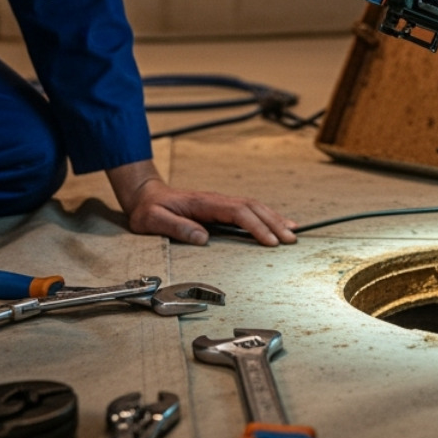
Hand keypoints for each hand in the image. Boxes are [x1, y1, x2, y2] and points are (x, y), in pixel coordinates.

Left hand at [106, 160, 297, 247]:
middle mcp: (216, 200)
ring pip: (253, 206)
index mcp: (203, 203)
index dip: (256, 226)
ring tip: (292, 231)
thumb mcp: (153, 220)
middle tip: (291, 239)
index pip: (237, 212)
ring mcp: (219, 202)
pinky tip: (275, 224)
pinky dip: (265, 216)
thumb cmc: (148, 210)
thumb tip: (203, 238)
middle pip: (252, 207)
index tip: (270, 241)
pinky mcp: (220, 208)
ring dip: (274, 218)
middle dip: (273, 222)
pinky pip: (248, 210)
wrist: (145, 195)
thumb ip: (176, 227)